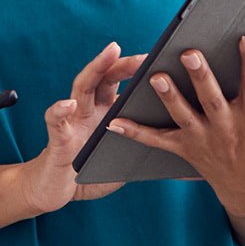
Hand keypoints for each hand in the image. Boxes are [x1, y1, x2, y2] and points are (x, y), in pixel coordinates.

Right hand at [22, 41, 149, 214]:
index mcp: (106, 112)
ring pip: (81, 88)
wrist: (57, 191)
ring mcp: (72, 121)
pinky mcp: (57, 139)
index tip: (163, 59)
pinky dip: (60, 111)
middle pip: (104, 77)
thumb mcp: (125, 158)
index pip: (121, 82)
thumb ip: (146, 150)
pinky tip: (68, 106)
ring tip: (109, 53)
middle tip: (144, 55)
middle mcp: (88, 109)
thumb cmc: (92, 173)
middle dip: (123, 63)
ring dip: (95, 69)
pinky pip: (55, 122)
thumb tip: (189, 160)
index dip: (139, 70)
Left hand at [107, 34, 244, 219]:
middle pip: (213, 98)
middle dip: (201, 77)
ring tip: (154, 76)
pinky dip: (135, 133)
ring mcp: (205, 139)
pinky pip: (157, 142)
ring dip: (168, 97)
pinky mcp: (186, 150)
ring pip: (183, 115)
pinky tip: (114, 121)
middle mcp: (228, 128)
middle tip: (190, 54)